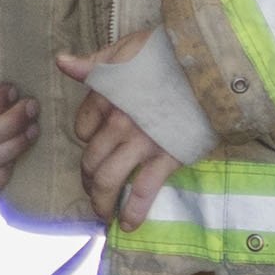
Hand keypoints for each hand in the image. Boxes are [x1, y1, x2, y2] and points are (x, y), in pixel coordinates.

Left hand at [55, 50, 182, 229]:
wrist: (212, 67)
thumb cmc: (169, 54)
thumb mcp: (127, 49)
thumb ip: (94, 63)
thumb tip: (62, 63)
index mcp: (107, 98)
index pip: (82, 128)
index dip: (85, 139)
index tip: (94, 143)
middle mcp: (119, 124)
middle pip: (91, 160)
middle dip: (88, 178)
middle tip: (92, 187)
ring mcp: (141, 144)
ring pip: (108, 180)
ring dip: (101, 201)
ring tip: (102, 211)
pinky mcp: (166, 158)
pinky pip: (143, 191)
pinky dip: (133, 212)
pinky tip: (127, 225)